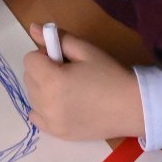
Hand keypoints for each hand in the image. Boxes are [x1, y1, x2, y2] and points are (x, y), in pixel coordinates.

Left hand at [20, 33, 144, 140]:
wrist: (132, 107)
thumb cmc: (110, 75)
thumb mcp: (86, 51)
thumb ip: (58, 39)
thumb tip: (33, 28)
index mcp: (51, 80)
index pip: (30, 60)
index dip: (45, 55)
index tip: (63, 59)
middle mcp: (45, 103)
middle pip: (29, 78)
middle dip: (42, 71)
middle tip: (67, 73)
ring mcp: (50, 121)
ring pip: (32, 97)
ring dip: (42, 89)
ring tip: (68, 89)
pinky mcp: (57, 133)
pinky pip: (36, 116)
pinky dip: (43, 108)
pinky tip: (62, 104)